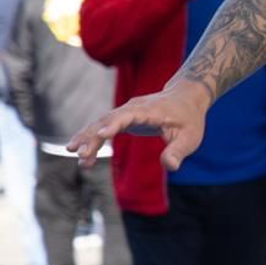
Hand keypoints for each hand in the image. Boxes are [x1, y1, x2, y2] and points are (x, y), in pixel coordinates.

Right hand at [67, 77, 210, 170]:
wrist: (186, 97)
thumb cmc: (189, 119)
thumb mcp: (190, 137)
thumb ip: (178, 151)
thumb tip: (170, 166)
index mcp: (150, 110)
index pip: (128, 115)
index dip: (115, 124)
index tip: (101, 135)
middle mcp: (133, 108)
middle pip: (108, 120)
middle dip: (93, 137)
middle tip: (81, 155)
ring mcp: (126, 111)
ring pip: (101, 123)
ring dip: (87, 139)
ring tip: (75, 156)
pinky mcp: (122, 118)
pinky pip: (102, 127)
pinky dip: (91, 139)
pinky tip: (82, 154)